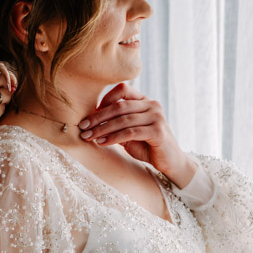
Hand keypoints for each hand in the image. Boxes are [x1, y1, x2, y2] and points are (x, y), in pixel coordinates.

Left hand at [78, 83, 195, 186]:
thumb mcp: (129, 132)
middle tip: (82, 126)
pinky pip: (130, 132)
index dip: (105, 100)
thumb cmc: (147, 146)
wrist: (170, 162)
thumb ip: (116, 124)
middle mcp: (152, 105)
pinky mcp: (158, 131)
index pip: (123, 90)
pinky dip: (113, 137)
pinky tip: (102, 143)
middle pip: (120, 106)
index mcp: (145, 101)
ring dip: (102, 128)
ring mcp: (157, 117)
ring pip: (123, 119)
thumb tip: (90, 121)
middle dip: (98, 117)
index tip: (90, 115)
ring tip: (88, 136)